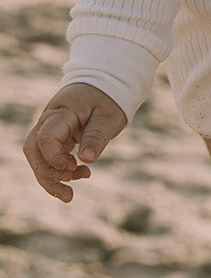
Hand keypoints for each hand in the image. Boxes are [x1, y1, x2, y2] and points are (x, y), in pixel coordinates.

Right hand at [24, 83, 127, 201]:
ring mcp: (49, 128)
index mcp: (62, 111)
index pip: (46, 137)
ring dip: (50, 178)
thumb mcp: (110, 116)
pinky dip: (56, 172)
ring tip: (70, 194)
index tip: (76, 166)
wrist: (104, 83)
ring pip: (36, 157)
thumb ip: (97, 136)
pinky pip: (46, 157)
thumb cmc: (108, 98)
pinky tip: (75, 178)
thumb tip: (86, 160)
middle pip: (33, 150)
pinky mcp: (53, 136)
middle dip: (46, 174)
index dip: (56, 158)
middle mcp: (49, 119)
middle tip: (70, 189)